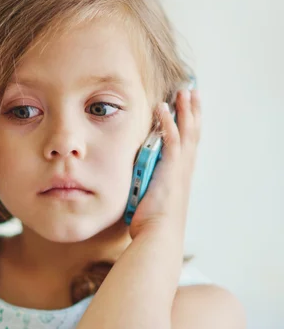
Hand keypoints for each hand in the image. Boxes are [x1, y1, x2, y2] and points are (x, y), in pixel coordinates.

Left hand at [129, 88, 201, 239]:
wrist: (158, 237)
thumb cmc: (153, 226)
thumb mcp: (151, 201)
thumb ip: (146, 186)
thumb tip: (134, 182)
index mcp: (181, 176)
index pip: (188, 143)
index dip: (190, 124)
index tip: (189, 108)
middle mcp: (184, 170)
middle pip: (193, 133)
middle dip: (193, 110)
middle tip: (192, 91)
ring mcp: (179, 169)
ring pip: (186, 132)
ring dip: (185, 110)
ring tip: (183, 91)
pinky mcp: (170, 170)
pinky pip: (171, 140)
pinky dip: (168, 123)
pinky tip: (163, 108)